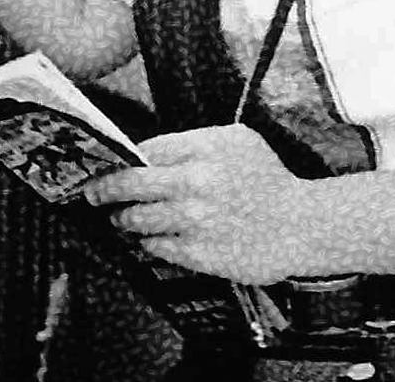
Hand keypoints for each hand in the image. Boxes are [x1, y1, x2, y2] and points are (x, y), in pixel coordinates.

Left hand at [81, 125, 311, 284]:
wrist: (302, 225)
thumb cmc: (267, 179)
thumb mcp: (236, 140)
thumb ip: (192, 141)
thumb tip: (147, 151)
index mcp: (203, 150)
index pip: (144, 151)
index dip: (120, 157)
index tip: (105, 163)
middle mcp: (195, 184)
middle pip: (130, 184)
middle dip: (103, 188)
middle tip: (92, 192)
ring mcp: (196, 221)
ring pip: (138, 219)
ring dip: (123, 218)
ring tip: (119, 217)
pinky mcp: (200, 254)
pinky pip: (157, 247)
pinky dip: (147, 242)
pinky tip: (148, 238)